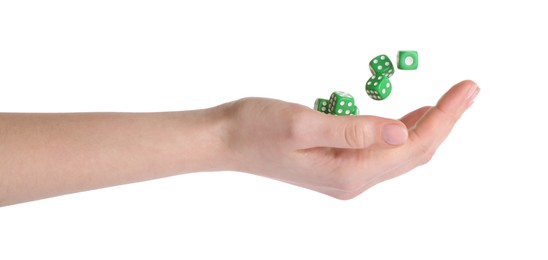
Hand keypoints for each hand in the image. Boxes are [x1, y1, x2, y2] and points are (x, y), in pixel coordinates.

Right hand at [221, 80, 479, 198]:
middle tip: (467, 89)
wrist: (226, 140)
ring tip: (450, 100)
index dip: (444, 118)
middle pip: (412, 153)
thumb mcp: (303, 123)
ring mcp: (344, 175)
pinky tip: (410, 115)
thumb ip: (353, 130)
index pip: (412, 146)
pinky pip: (381, 151)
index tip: (466, 90)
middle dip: (444, 121)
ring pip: (399, 153)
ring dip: (426, 126)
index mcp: (348, 173)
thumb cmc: (256, 129)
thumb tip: (399, 132)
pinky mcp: (337, 164)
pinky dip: (401, 130)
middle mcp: (352, 180)